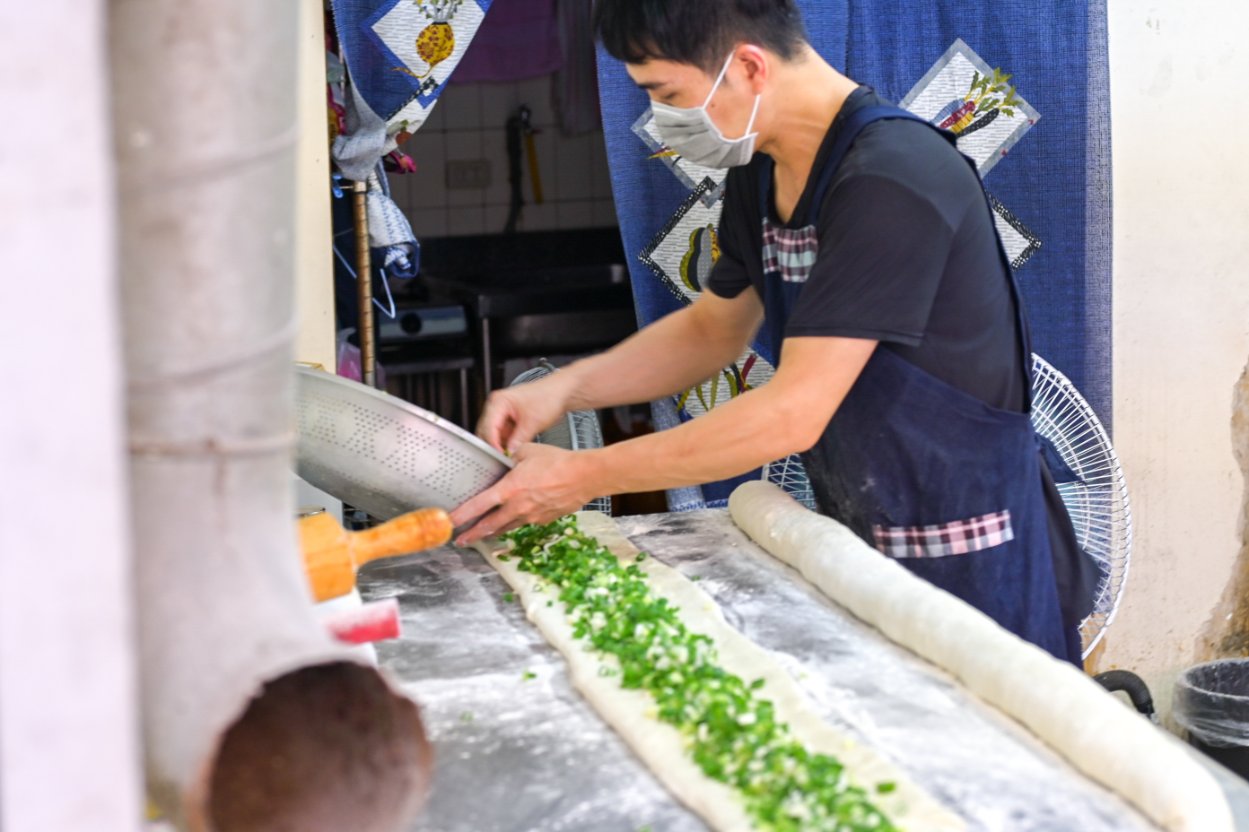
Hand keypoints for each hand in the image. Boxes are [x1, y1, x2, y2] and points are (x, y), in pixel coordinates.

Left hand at [450, 443, 598, 545]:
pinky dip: (517, 522)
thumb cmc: (559, 462)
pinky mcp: (545, 520)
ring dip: (493, 531)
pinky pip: (527, 522)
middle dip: (473, 534)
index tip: (450, 522)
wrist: (585, 476)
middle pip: (490, 525)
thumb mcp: (528, 452)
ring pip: (507, 527)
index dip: (462, 515)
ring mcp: (532, 516)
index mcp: (510, 489)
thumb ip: (512, 458)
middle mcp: (518, 507)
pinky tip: (517, 518)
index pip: (479, 505)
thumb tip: (506, 459)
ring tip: (484, 535)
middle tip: (461, 540)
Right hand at [477, 373, 573, 455]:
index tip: (500, 456)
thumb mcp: (533, 422)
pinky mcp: (508, 419)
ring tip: (509, 455)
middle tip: (503, 458)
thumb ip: (519, 440)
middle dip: (494, 445)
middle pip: (486, 431)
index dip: (493, 444)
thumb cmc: (549, 397)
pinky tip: (513, 449)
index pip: (488, 427)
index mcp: (499, 401)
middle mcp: (497, 406)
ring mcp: (502, 412)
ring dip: (500, 445)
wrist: (561, 392)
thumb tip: (509, 454)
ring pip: (493, 434)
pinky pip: (502, 434)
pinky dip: (506, 443)